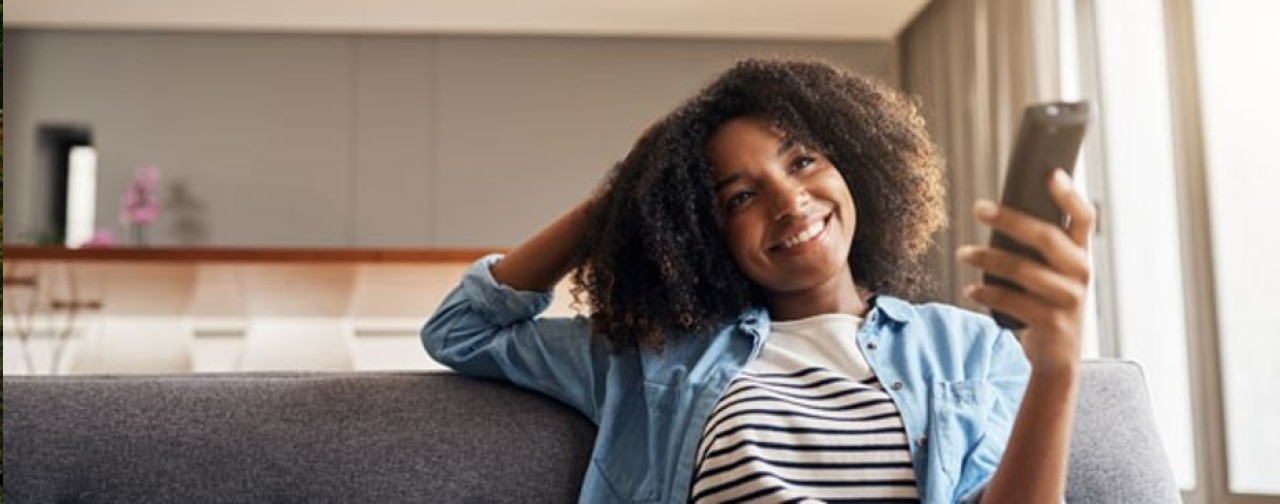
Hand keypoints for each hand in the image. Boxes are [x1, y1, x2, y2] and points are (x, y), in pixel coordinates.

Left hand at [957, 169, 1095, 374]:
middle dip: (1011, 220)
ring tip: (963, 253)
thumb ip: (1039, 246)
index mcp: (1081, 254)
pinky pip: (1013, 300)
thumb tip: (1001, 210)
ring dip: (987, 258)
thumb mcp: (1052, 272)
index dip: (1070, 195)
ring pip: (1024, 269)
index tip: (1050, 173)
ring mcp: (1069, 299)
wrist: (1058, 355)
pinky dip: (987, 292)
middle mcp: (1081, 274)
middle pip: (1048, 238)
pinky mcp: (1051, 322)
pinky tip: (970, 288)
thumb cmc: (1047, 301)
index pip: (1084, 218)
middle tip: (979, 208)